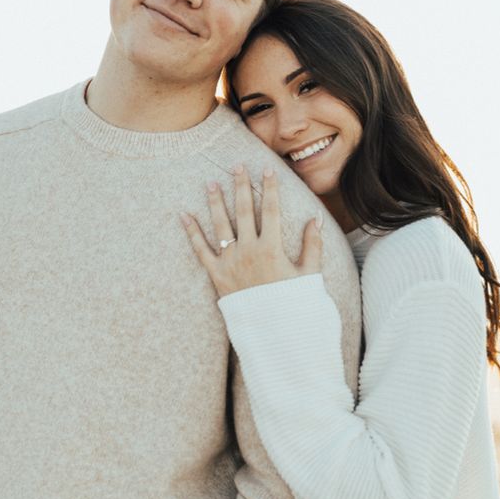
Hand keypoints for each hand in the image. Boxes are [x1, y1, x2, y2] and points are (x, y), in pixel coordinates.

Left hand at [181, 166, 323, 298]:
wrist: (274, 332)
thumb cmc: (293, 303)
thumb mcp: (309, 274)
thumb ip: (313, 245)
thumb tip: (315, 219)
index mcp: (272, 248)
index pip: (271, 210)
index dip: (270, 188)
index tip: (268, 170)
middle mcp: (249, 251)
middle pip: (244, 211)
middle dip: (241, 186)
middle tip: (237, 166)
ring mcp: (231, 262)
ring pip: (221, 225)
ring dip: (215, 202)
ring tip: (211, 183)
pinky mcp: (217, 275)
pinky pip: (201, 250)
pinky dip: (191, 232)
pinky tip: (184, 215)